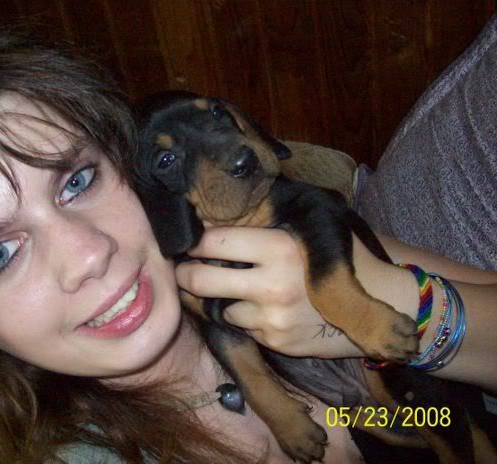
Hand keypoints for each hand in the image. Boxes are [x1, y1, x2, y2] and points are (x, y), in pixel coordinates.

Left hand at [174, 226, 363, 358]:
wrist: (380, 303)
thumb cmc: (341, 258)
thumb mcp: (308, 229)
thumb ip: (266, 224)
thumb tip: (214, 218)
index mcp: (279, 248)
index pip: (213, 242)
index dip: (193, 241)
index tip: (186, 241)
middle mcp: (272, 286)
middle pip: (200, 280)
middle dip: (185, 274)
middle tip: (182, 270)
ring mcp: (272, 320)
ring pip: (218, 308)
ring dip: (219, 299)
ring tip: (230, 289)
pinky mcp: (276, 343)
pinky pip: (242, 328)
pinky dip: (243, 318)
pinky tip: (259, 309)